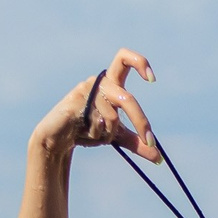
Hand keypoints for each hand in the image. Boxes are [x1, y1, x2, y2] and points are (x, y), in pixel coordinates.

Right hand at [33, 50, 158, 161]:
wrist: (58, 139)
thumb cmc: (87, 130)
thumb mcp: (116, 136)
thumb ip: (137, 143)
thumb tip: (159, 158)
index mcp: (112, 84)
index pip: (123, 59)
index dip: (139, 62)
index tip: (152, 79)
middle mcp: (100, 82)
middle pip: (128, 99)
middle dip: (141, 122)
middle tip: (150, 142)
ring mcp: (86, 89)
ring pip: (112, 117)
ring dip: (107, 134)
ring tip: (92, 133)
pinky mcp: (75, 101)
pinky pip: (97, 122)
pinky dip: (95, 134)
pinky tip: (82, 132)